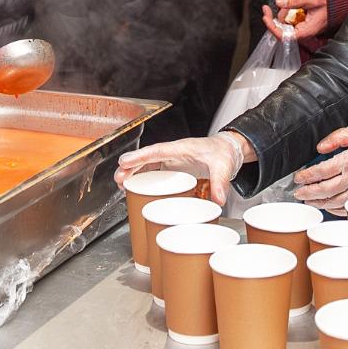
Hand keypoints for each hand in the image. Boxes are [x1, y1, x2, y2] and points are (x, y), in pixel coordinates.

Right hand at [115, 132, 250, 205]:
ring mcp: (172, 161)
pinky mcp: (174, 168)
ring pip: (148, 165)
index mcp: (182, 148)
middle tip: (118, 178)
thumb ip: (220, 182)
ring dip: (133, 173)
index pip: (157, 150)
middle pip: (147, 158)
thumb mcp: (224, 166)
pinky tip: (134, 187)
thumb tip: (218, 200)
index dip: (140, 156)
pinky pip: (154, 171)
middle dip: (131, 167)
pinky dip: (142, 177)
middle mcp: (174, 153)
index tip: (125, 162)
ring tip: (120, 184)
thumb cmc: (224, 152)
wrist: (229, 150)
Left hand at [263, 0, 327, 39]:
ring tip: (296, 4)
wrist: (340, 5)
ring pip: (284, 23)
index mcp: (305, 31)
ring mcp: (301, 29)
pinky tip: (296, 6)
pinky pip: (289, 20)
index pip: (283, 36)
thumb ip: (295, 1)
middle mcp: (302, 33)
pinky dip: (289, 12)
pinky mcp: (300, 25)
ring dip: (285, 12)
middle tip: (280, 5)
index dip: (272, 27)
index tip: (266, 16)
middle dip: (279, 15)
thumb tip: (278, 2)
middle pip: (281, 29)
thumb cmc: (331, 4)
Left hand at [291, 125, 347, 211]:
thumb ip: (337, 137)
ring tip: (308, 201)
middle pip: (324, 190)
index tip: (298, 177)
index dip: (306, 176)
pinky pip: (347, 208)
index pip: (321, 171)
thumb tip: (320, 147)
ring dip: (318, 203)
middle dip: (307, 193)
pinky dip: (334, 210)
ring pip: (334, 202)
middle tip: (297, 193)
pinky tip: (328, 207)